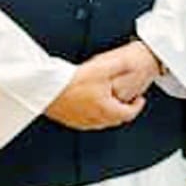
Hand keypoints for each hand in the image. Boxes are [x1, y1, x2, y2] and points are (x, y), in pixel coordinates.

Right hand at [44, 43, 158, 129]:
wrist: (47, 89)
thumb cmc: (71, 82)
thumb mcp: (101, 69)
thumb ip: (120, 66)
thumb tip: (132, 64)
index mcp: (107, 110)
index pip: (129, 114)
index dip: (137, 106)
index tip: (139, 100)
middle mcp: (96, 120)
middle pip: (116, 119)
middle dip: (124, 109)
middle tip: (127, 99)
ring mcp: (82, 122)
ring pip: (102, 121)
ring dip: (109, 112)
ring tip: (109, 99)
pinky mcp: (71, 121)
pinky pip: (88, 120)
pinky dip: (95, 113)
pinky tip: (90, 103)